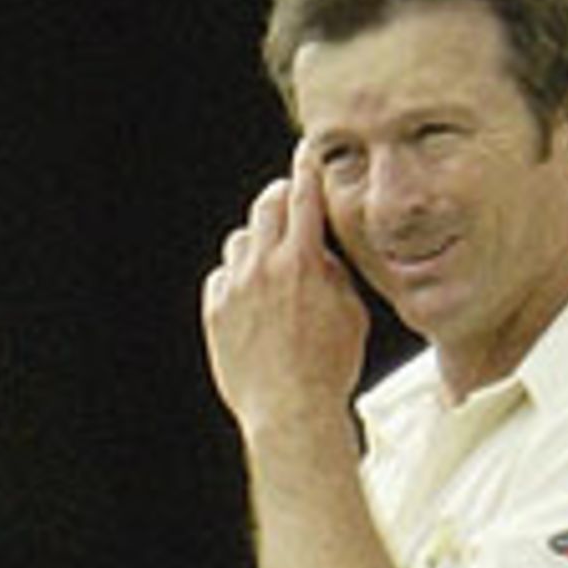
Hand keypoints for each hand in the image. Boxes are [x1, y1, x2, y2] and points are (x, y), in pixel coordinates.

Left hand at [202, 144, 369, 442]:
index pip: (303, 196)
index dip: (306, 170)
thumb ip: (334, 274)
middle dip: (279, 200)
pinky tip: (252, 298)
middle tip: (288, 206)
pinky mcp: (215, 312)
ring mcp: (235, 288)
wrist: (290, 412)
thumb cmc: (329, 369)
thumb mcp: (352, 314)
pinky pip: (222, 277)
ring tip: (272, 265)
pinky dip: (236, 279)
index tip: (306, 155)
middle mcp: (263, 267)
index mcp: (302, 261)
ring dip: (257, 243)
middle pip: (265, 206)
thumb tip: (319, 255)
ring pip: (240, 241)